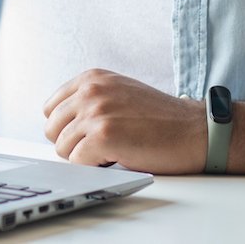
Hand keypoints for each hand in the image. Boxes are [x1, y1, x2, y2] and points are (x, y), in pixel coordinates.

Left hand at [43, 69, 208, 174]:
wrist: (194, 131)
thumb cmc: (160, 119)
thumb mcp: (119, 92)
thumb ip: (89, 100)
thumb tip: (58, 125)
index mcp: (92, 77)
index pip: (50, 108)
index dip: (67, 128)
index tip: (86, 134)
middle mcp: (91, 90)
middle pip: (52, 129)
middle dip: (72, 144)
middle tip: (101, 146)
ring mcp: (96, 111)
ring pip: (62, 149)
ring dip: (85, 157)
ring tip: (114, 149)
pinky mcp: (103, 136)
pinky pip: (78, 163)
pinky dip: (95, 168)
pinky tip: (119, 157)